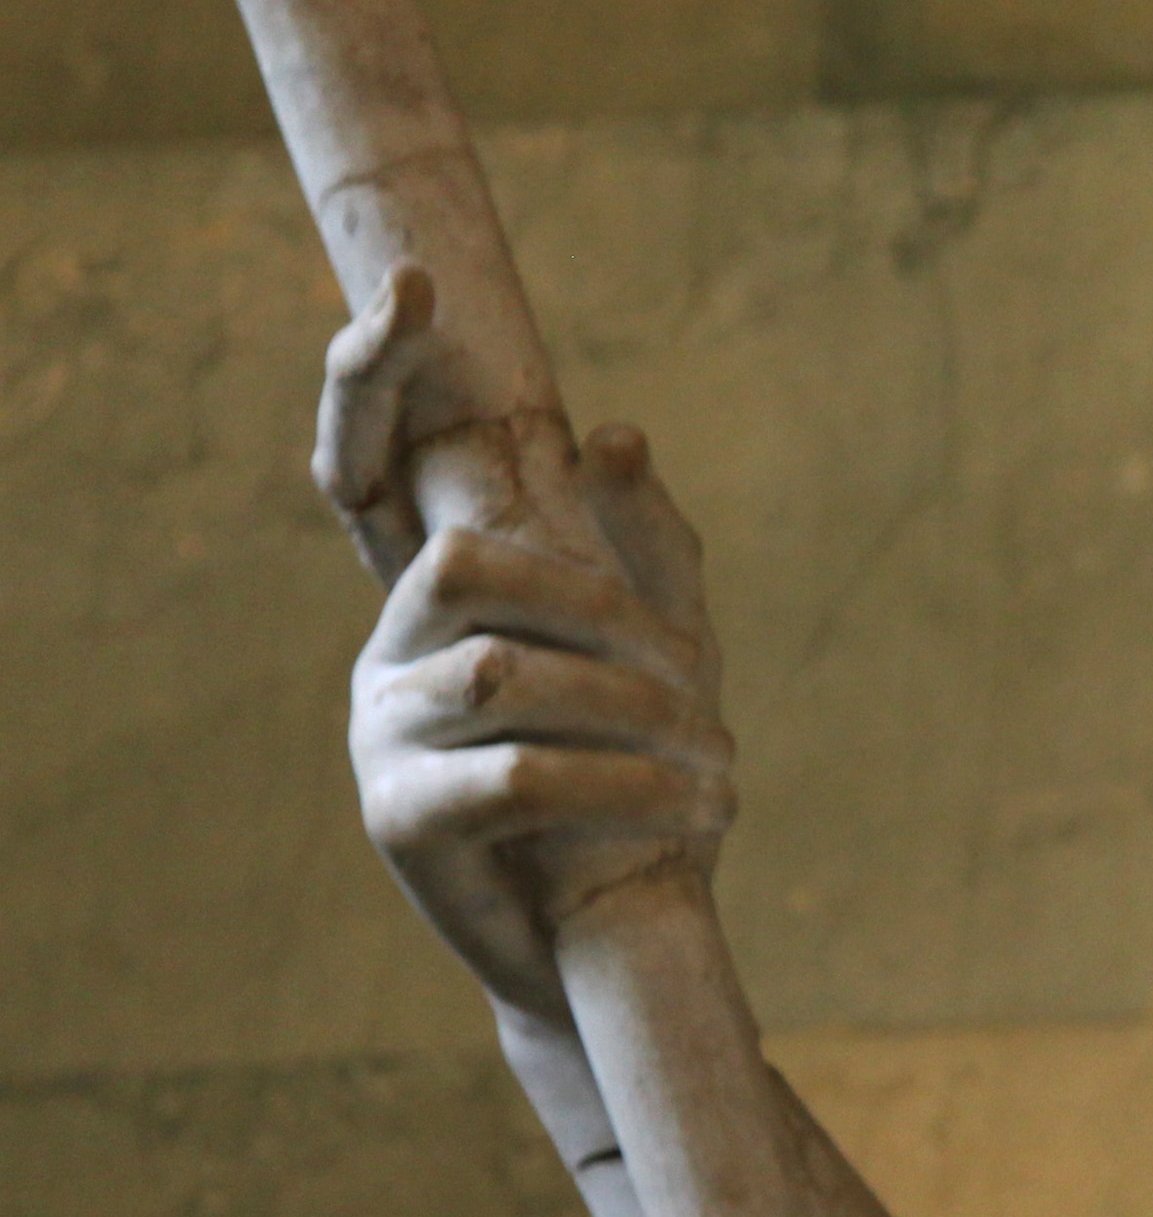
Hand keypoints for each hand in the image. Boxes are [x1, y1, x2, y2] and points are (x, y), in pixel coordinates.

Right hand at [319, 268, 734, 1022]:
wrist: (621, 930)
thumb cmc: (640, 776)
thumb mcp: (668, 656)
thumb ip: (647, 552)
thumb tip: (617, 434)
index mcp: (439, 600)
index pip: (367, 467)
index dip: (367, 377)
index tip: (405, 287)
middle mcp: (388, 653)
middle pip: (465, 566)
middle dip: (605, 612)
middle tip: (704, 683)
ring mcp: (378, 735)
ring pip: (505, 675)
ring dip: (637, 712)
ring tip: (721, 763)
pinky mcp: (401, 822)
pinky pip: (513, 771)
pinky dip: (620, 781)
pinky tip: (690, 803)